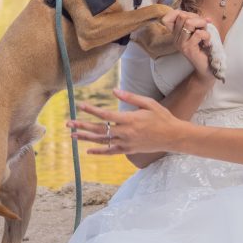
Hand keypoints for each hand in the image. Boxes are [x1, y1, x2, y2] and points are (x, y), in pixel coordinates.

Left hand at [68, 89, 189, 155]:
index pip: (105, 115)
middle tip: (68, 123)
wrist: (173, 137)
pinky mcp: (128, 150)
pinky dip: (99, 151)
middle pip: (99, 129)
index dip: (91, 110)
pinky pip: (110, 152)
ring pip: (102, 141)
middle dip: (82, 126)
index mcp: (129, 119)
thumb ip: (130, 97)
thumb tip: (114, 90)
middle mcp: (125, 133)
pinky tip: (88, 151)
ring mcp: (126, 143)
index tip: (80, 105)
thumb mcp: (148, 103)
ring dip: (86, 138)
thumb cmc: (162, 117)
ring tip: (72, 135)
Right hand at [160, 9, 216, 84]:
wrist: (208, 68)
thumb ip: (199, 23)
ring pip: (189, 22)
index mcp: (176, 34)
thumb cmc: (205, 49)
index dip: (182, 12)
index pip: (168, 17)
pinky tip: (207, 43)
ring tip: (205, 34)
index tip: (193, 19)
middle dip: (197, 18)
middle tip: (203, 28)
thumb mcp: (200, 32)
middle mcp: (176, 38)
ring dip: (202, 24)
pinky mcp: (189, 49)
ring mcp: (181, 44)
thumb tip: (207, 18)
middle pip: (182, 16)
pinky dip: (207, 35)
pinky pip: (198, 33)